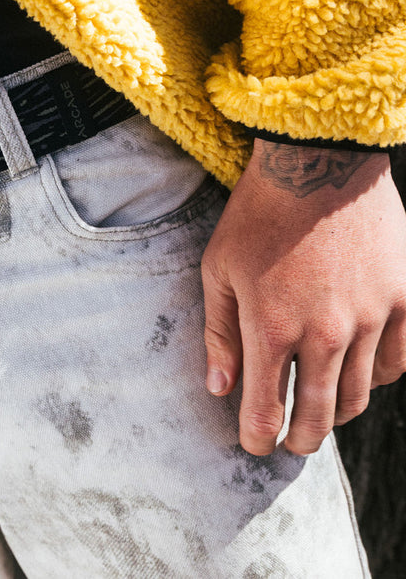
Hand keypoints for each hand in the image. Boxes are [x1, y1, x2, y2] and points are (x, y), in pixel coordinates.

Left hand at [201, 139, 405, 455]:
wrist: (317, 163)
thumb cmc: (257, 215)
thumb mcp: (218, 268)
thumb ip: (219, 333)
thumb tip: (220, 388)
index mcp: (271, 328)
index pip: (265, 412)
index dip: (258, 438)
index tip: (255, 443)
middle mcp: (325, 333)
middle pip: (319, 418)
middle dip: (300, 440)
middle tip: (291, 442)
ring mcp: (371, 318)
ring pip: (358, 395)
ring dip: (337, 412)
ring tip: (323, 410)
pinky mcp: (403, 298)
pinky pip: (397, 363)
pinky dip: (377, 378)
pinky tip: (359, 371)